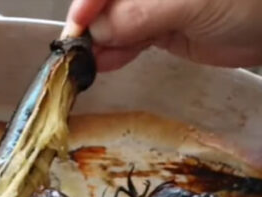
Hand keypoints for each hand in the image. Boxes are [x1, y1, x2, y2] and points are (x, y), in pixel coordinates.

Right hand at [64, 0, 261, 70]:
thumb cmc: (248, 0)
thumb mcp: (188, 1)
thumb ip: (137, 14)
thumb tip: (97, 30)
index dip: (86, 4)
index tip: (77, 28)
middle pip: (102, 6)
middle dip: (88, 27)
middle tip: (78, 52)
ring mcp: (152, 7)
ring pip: (112, 25)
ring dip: (97, 45)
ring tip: (87, 64)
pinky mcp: (160, 28)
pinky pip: (126, 40)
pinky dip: (112, 54)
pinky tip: (102, 64)